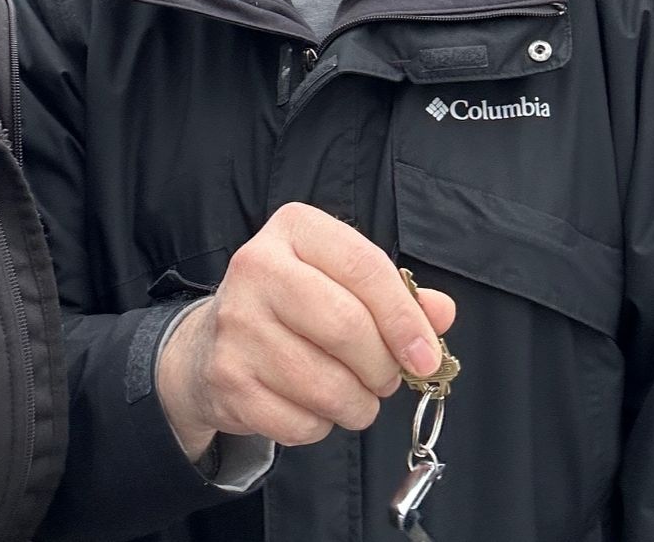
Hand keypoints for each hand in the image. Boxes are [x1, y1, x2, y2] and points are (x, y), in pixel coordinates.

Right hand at [156, 202, 454, 459]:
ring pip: (327, 384)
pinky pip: (300, 422)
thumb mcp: (342, 278)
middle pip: (347, 327)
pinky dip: (321, 425)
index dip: (405, 318)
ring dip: (358, 404)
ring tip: (355, 393)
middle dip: (383, 366)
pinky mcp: (227, 379)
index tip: (428, 357)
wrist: (211, 342)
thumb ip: (396, 293)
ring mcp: (236, 325)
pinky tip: (313, 405)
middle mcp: (257, 267)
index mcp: (294, 228)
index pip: (364, 266)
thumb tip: (442, 313)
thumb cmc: (294, 303)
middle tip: (388, 378)